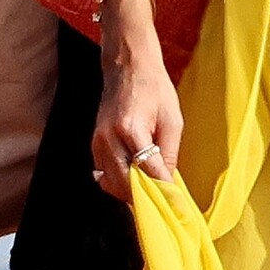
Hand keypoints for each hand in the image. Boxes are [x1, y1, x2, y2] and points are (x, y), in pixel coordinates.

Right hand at [90, 0, 180, 199]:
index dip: (163, 189)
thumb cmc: (154, 89)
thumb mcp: (172, 120)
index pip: (146, 170)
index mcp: (130, 129)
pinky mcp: (94, 143)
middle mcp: (108, 138)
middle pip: (124, 183)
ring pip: (111, 183)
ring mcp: (98, 141)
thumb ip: (168, 153)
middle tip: (164, 201)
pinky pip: (104, 173)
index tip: (176, 202)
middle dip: (145, 196)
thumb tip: (168, 183)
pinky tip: (135, 178)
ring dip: (131, 191)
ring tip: (151, 189)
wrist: (128, 67)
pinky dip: (119, 181)